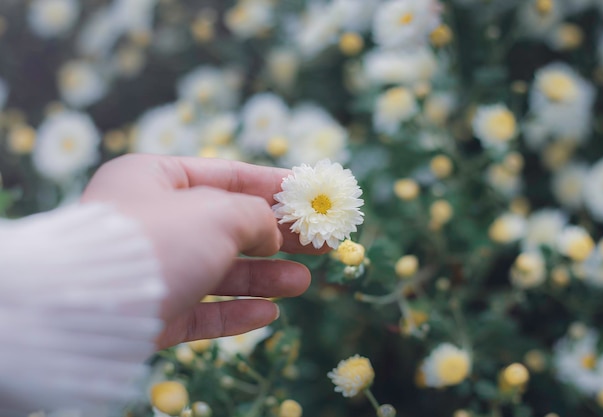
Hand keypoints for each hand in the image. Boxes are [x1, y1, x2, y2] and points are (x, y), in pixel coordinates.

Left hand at [81, 154, 329, 349]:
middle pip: (227, 226)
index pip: (226, 175)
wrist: (92, 307)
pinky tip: (269, 313)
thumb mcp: (218, 212)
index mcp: (155, 178)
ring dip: (263, 278)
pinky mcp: (152, 312)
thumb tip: (270, 233)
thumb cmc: (158, 240)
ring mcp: (152, 269)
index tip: (309, 192)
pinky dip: (234, 312)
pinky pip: (200, 311)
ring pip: (218, 272)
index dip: (272, 184)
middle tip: (319, 242)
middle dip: (276, 236)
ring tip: (302, 281)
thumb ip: (255, 215)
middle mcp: (152, 222)